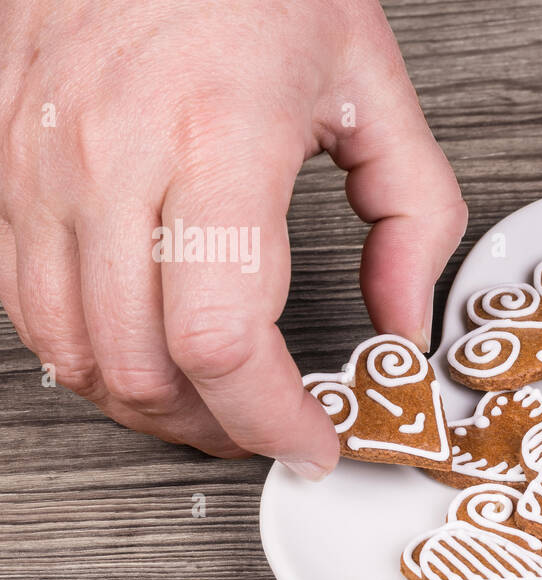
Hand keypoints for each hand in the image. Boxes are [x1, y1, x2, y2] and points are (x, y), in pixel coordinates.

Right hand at [0, 0, 465, 475]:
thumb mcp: (375, 89)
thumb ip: (414, 219)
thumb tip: (402, 323)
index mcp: (216, 142)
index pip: (220, 340)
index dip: (270, 419)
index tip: (313, 442)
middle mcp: (113, 161)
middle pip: (141, 366)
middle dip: (217, 431)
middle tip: (273, 432)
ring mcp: (43, 166)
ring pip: (71, 349)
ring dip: (149, 406)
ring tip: (215, 410)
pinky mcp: (9, 165)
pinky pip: (26, 299)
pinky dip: (87, 353)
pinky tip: (144, 353)